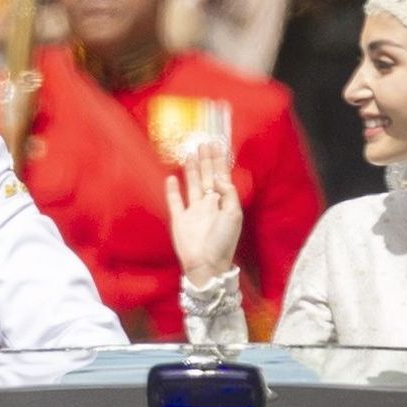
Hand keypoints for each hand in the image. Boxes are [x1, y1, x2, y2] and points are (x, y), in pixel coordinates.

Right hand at [166, 138, 242, 286]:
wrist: (206, 264)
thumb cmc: (223, 241)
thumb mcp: (234, 214)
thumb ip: (228, 193)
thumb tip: (218, 178)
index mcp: (223, 203)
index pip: (221, 177)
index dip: (219, 161)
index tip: (217, 145)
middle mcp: (208, 204)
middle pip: (206, 177)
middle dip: (205, 160)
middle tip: (202, 143)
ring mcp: (193, 211)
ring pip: (192, 185)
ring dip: (191, 169)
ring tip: (189, 153)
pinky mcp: (179, 219)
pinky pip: (175, 201)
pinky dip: (173, 190)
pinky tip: (172, 177)